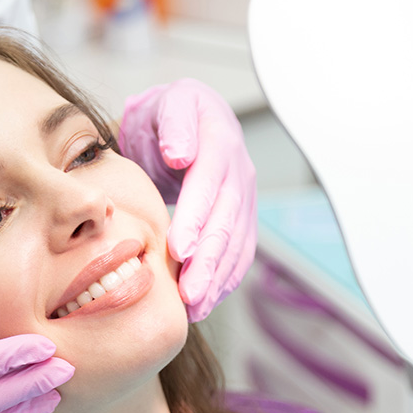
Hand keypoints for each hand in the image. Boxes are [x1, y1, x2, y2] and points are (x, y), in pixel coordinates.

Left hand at [118, 79, 256, 321]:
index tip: (180, 250)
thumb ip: (175, 125)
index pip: (209, 185)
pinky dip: (224, 280)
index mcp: (219, 142)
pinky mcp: (241, 217)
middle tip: (189, 294)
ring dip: (217, 279)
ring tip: (195, 307)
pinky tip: (206, 302)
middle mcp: (239, 172)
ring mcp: (243, 197)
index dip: (196, 219)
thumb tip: (181, 155)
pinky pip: (238, 253)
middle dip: (209, 261)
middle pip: (227, 222)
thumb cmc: (170, 114)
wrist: (188, 118)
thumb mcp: (168, 105)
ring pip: (236, 243)